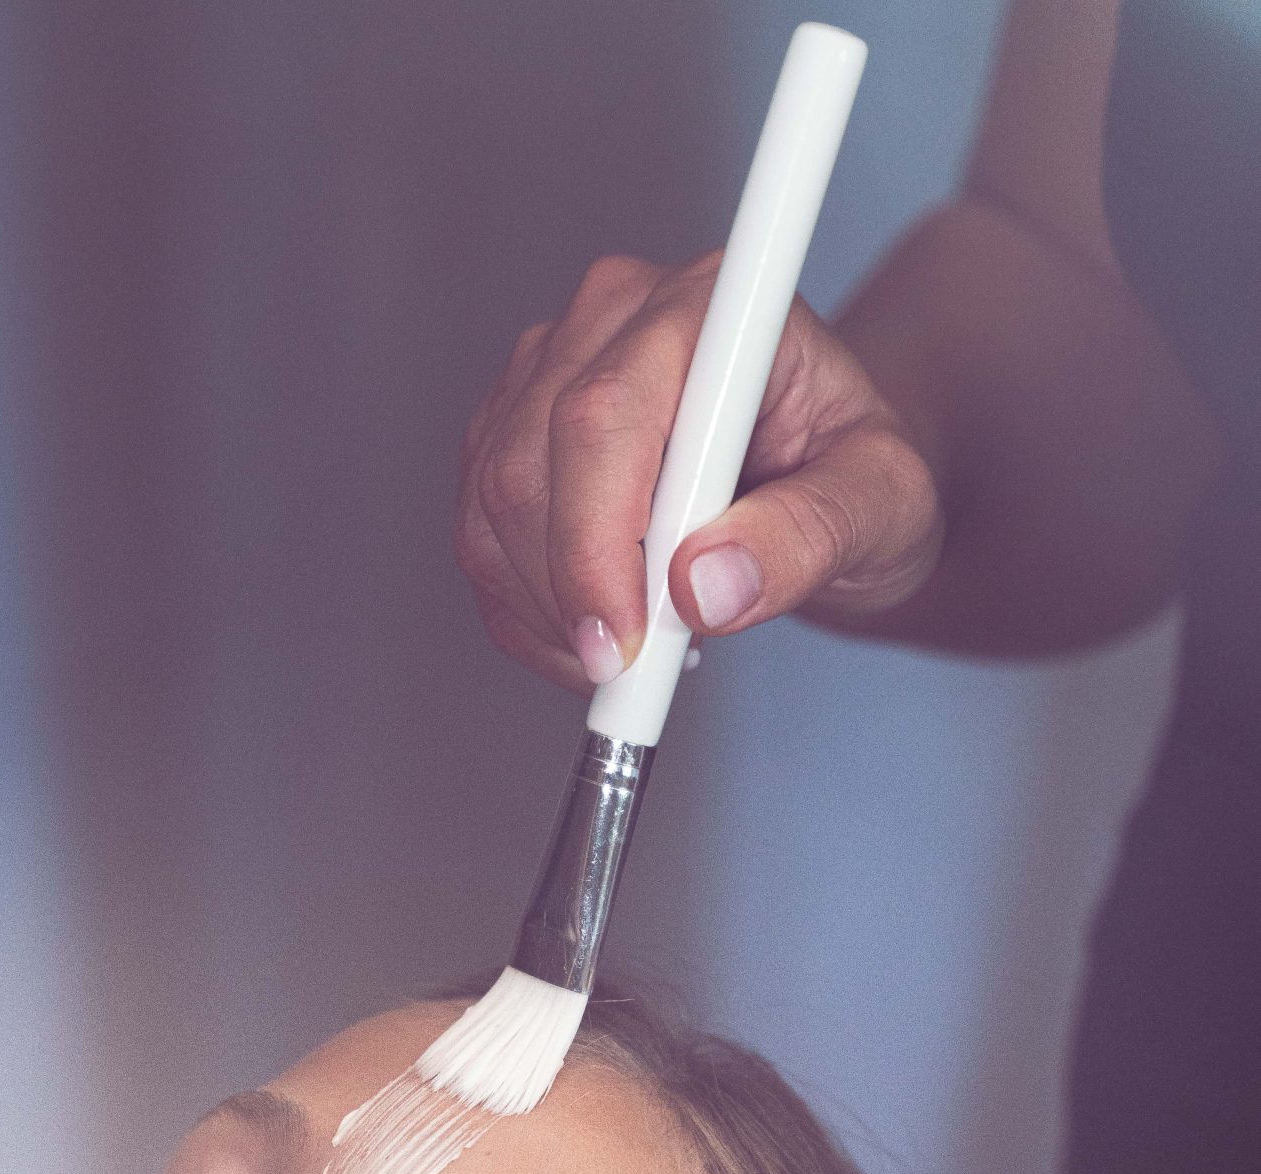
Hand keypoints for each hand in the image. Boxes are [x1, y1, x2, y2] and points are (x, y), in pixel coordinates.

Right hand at [455, 251, 942, 692]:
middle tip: (639, 671)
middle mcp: (613, 319)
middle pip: (527, 469)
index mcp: (708, 309)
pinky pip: (481, 540)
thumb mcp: (885, 507)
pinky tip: (598, 633)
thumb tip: (706, 588)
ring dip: (549, 614)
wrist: (824, 471)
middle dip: (571, 597)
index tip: (627, 643)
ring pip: (490, 512)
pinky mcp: (511, 429)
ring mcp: (548, 368)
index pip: (604, 417)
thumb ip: (808, 537)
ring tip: (640, 650)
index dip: (596, 543)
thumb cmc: (854, 472)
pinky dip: (529, 616)